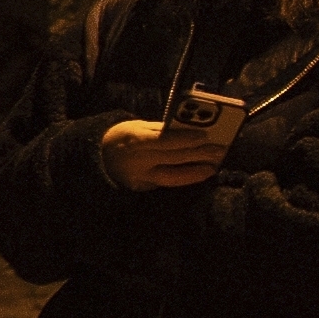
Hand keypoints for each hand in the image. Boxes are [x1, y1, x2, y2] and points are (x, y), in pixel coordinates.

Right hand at [100, 118, 228, 190]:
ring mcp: (140, 178)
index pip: (163, 140)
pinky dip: (184, 179)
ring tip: (212, 167)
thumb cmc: (124, 137)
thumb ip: (161, 130)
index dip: (184, 139)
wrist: (98, 158)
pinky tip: (199, 175)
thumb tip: (190, 130)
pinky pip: (167, 184)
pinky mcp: (143, 189)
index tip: (204, 136)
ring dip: (195, 172)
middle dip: (198, 154)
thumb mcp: (138, 127)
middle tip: (219, 150)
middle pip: (172, 158)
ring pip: (171, 177)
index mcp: (135, 140)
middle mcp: (138, 161)